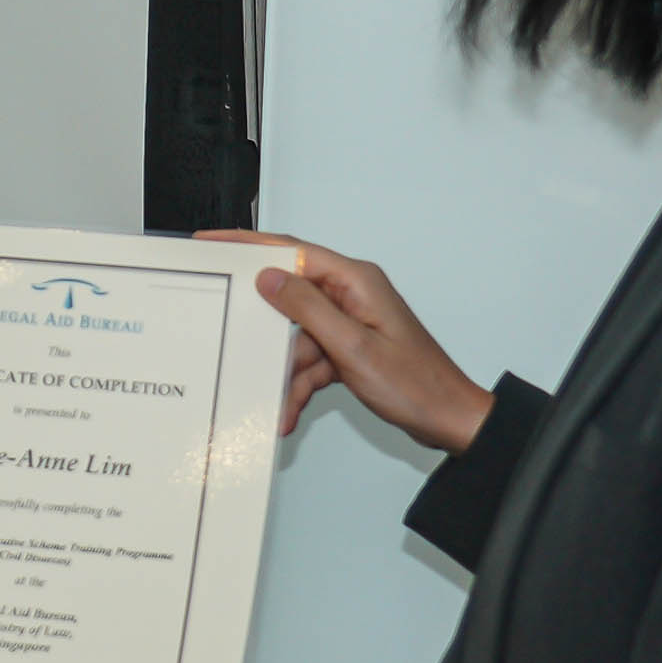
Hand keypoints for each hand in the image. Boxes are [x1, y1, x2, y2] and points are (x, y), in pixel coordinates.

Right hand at [201, 231, 492, 454]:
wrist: (448, 420)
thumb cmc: (415, 384)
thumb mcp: (352, 347)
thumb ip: (307, 308)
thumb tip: (269, 277)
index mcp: (356, 281)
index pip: (293, 250)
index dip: (249, 244)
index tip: (213, 242)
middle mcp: (351, 295)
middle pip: (290, 298)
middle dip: (264, 330)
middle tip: (229, 332)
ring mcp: (350, 323)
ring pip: (297, 338)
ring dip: (286, 372)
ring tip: (278, 403)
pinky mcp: (349, 348)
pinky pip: (311, 360)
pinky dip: (301, 384)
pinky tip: (290, 410)